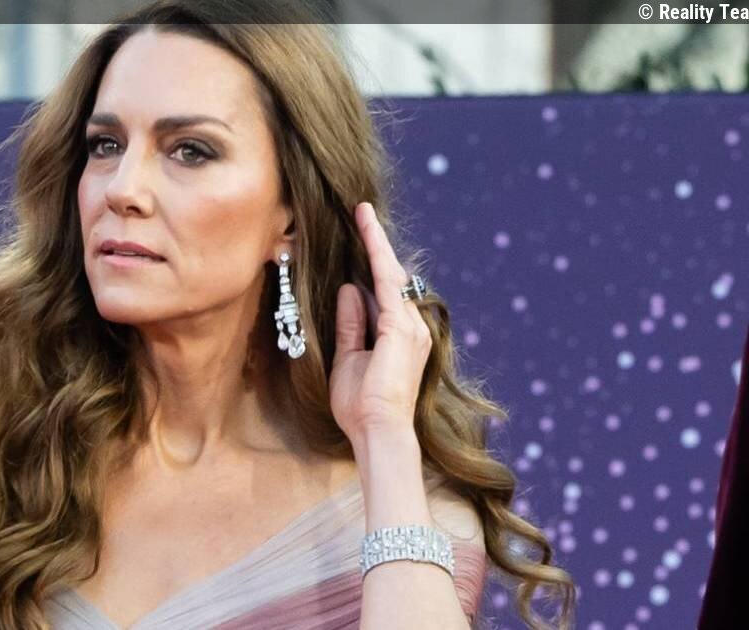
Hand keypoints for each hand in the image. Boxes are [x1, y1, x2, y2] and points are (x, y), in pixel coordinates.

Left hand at [329, 202, 432, 441]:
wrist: (378, 429)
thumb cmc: (362, 405)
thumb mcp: (348, 357)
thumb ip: (352, 323)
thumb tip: (349, 290)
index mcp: (400, 335)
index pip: (385, 291)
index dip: (374, 261)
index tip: (363, 233)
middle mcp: (411, 326)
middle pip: (391, 277)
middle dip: (376, 244)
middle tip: (362, 212)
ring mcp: (410, 325)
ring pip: (391, 273)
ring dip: (375, 242)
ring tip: (362, 214)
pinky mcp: (400, 326)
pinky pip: (386, 282)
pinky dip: (376, 256)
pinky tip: (367, 233)